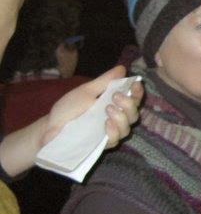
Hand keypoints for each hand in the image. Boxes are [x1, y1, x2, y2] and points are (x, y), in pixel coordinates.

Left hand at [0, 66, 142, 176]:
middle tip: (116, 96)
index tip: (135, 84)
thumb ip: (105, 81)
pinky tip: (106, 124)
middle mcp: (116, 119)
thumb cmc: (69, 108)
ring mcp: (110, 133)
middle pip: (134, 114)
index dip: (137, 92)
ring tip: (108, 109)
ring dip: (121, 117)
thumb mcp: (87, 91)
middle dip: (129, 104)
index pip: (133, 99)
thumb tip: (122, 68)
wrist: (50, 127)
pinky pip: (115, 139)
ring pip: (127, 128)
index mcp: (114, 104)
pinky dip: (113, 131)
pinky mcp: (102, 145)